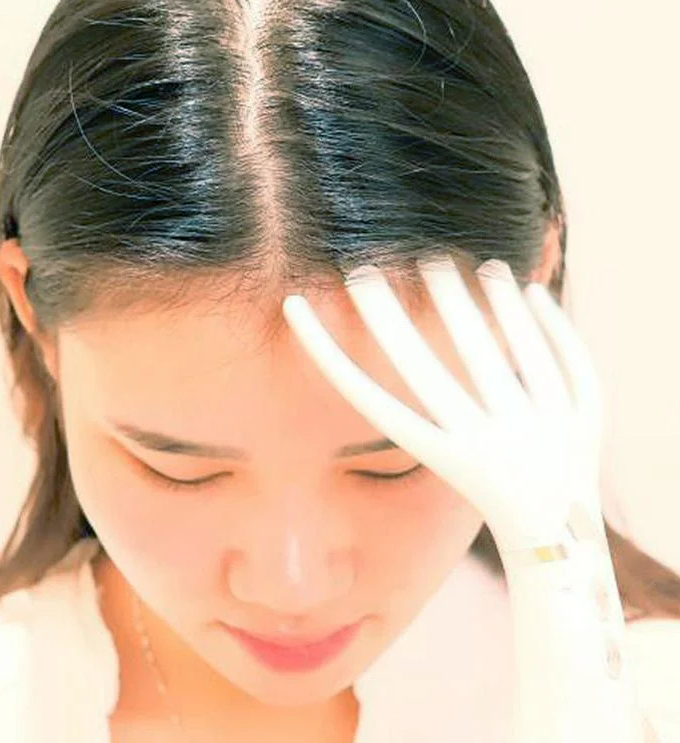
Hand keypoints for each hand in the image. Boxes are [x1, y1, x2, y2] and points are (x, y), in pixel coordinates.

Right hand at [282, 256, 606, 555]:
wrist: (556, 539)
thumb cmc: (484, 491)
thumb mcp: (445, 464)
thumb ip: (413, 421)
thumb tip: (372, 363)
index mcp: (444, 457)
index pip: (369, 398)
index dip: (324, 353)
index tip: (295, 306)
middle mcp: (485, 445)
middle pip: (425, 366)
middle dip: (389, 311)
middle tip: (368, 263)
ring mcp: (538, 432)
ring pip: (504, 351)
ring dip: (482, 299)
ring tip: (470, 259)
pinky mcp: (583, 421)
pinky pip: (565, 360)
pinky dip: (547, 320)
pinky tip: (528, 288)